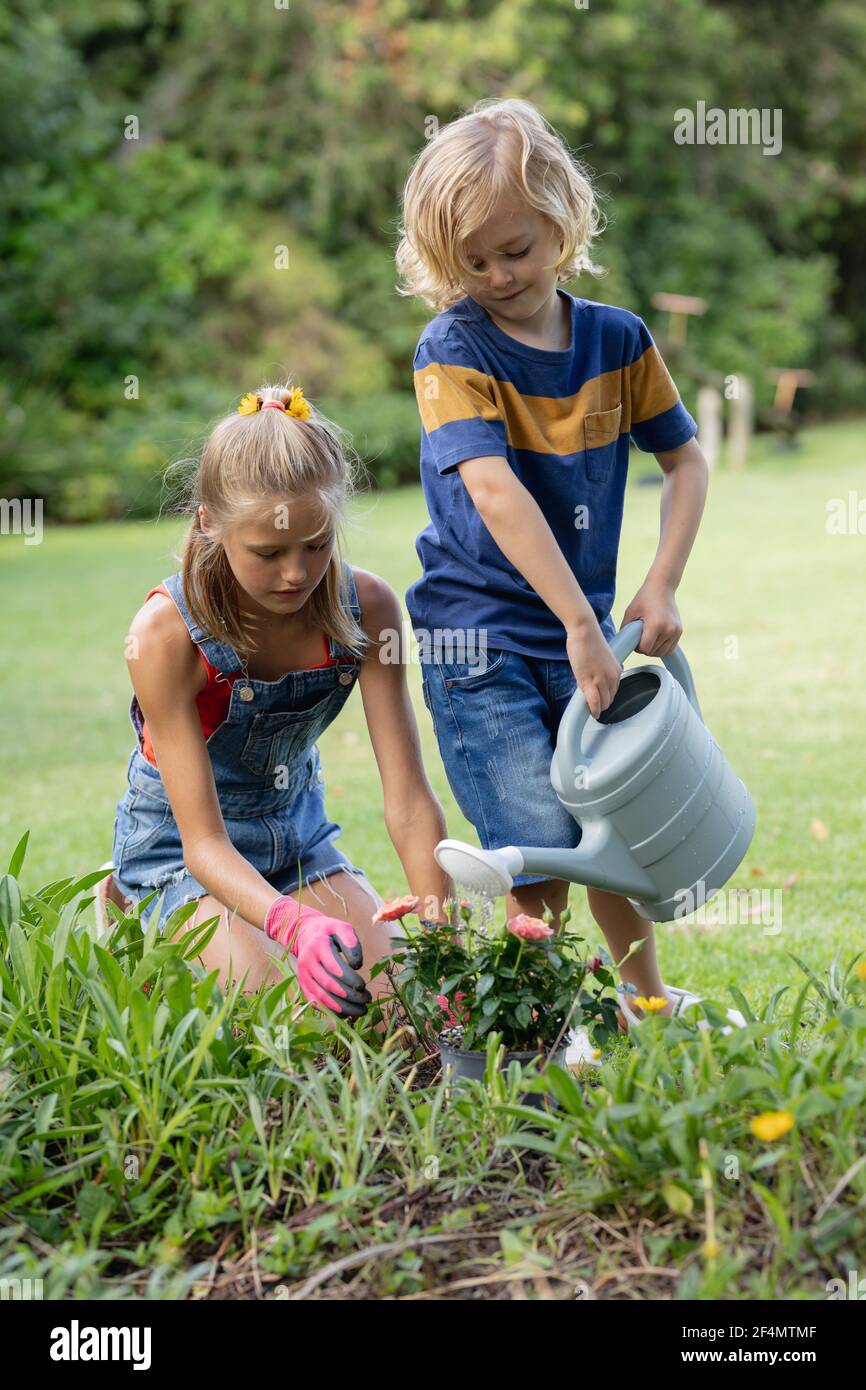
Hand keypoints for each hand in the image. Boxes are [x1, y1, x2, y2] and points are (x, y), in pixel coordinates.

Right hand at [264, 897, 371, 1017]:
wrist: (306, 935)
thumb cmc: (330, 933)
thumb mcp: (342, 928)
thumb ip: (351, 941)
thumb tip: (356, 965)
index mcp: (318, 945)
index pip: (333, 966)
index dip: (349, 978)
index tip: (363, 985)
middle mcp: (307, 961)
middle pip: (329, 984)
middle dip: (350, 995)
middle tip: (367, 999)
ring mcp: (303, 975)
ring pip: (322, 997)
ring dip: (343, 1007)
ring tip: (361, 1010)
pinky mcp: (303, 985)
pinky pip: (316, 1002)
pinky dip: (331, 1011)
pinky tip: (347, 1014)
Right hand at [566, 619, 621, 719]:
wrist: (585, 630)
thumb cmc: (588, 641)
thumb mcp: (599, 659)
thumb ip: (598, 672)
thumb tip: (589, 683)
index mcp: (616, 671)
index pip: (613, 692)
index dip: (604, 697)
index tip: (597, 698)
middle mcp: (612, 677)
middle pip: (609, 700)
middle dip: (600, 703)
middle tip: (590, 702)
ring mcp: (601, 679)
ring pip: (603, 703)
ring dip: (597, 709)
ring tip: (590, 709)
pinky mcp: (590, 680)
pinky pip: (594, 701)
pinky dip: (593, 710)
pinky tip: (592, 713)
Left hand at [621, 579, 682, 656]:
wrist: (662, 587)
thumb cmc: (644, 598)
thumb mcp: (630, 613)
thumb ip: (625, 630)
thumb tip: (623, 645)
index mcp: (656, 625)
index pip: (645, 649)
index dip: (637, 648)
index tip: (634, 639)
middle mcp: (669, 629)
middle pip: (653, 652)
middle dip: (644, 648)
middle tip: (640, 636)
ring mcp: (676, 631)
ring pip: (662, 653)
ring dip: (653, 649)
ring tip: (647, 637)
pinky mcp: (679, 631)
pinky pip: (670, 649)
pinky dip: (662, 648)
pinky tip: (655, 639)